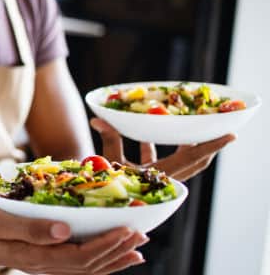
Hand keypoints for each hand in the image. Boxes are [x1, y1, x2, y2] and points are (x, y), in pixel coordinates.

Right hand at [0, 205, 146, 273]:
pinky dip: (97, 260)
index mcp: (35, 256)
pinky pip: (75, 264)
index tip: (128, 229)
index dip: (107, 244)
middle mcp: (42, 265)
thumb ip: (31, 228)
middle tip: (141, 235)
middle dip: (117, 251)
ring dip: (112, 258)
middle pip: (89, 265)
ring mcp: (41, 264)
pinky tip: (108, 253)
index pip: (81, 255)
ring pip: (85, 268)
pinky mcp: (40, 258)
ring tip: (136, 248)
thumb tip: (64, 230)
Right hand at [90, 118, 234, 180]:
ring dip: (191, 145)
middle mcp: (168, 178)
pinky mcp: (156, 179)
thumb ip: (109, 140)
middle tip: (216, 126)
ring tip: (193, 128)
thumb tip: (97, 119)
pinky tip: (155, 134)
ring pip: (186, 161)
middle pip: (197, 160)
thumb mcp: (110, 162)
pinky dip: (167, 148)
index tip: (230, 135)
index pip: (192, 157)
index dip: (211, 146)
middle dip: (207, 144)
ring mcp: (164, 180)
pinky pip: (169, 161)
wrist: (107, 208)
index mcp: (162, 174)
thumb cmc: (109, 188)